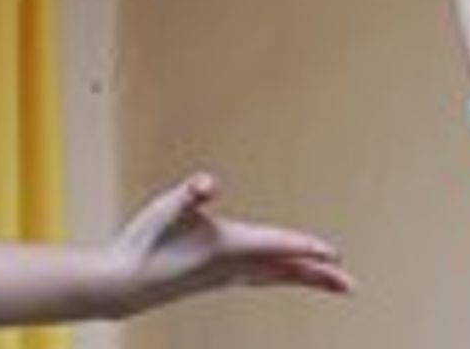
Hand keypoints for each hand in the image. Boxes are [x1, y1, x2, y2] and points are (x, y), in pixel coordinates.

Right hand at [109, 172, 351, 313]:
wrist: (119, 286)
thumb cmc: (142, 243)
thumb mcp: (165, 210)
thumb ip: (188, 196)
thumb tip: (206, 184)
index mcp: (227, 248)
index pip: (275, 246)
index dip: (303, 248)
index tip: (333, 254)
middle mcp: (232, 266)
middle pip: (285, 270)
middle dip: (318, 276)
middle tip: (350, 286)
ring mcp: (226, 276)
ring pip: (276, 277)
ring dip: (305, 278)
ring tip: (334, 283)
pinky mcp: (218, 278)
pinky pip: (262, 278)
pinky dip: (281, 276)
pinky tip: (285, 274)